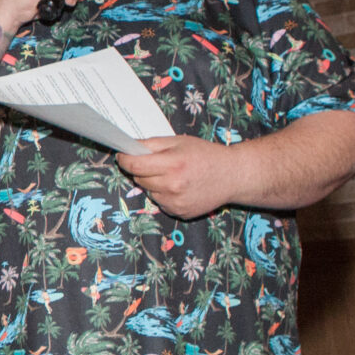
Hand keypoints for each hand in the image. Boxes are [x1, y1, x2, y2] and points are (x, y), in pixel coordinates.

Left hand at [116, 135, 240, 219]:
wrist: (233, 176)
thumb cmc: (206, 155)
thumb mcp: (179, 141)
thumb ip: (152, 144)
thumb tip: (129, 147)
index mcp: (173, 164)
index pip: (135, 165)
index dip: (125, 159)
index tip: (122, 155)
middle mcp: (173, 186)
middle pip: (139, 179)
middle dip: (142, 170)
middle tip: (157, 163)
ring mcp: (176, 202)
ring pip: (149, 191)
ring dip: (154, 183)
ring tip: (174, 175)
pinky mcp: (179, 213)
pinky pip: (160, 202)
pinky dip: (164, 194)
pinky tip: (180, 187)